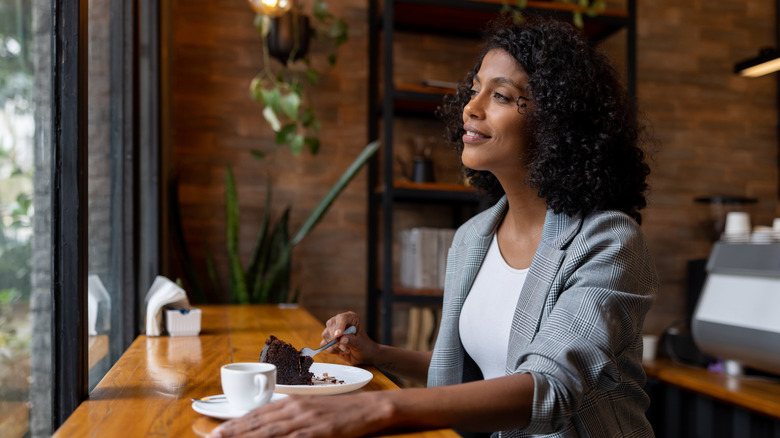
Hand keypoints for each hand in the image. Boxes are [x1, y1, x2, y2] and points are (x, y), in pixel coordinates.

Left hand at [207, 393, 390, 437]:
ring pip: (270, 432)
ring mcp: (306, 420)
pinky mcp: (318, 432)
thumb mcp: (313, 409)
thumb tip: (271, 426)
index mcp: (293, 401)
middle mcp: (295, 408)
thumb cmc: (342, 411)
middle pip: (258, 423)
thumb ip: (292, 417)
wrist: (369, 407)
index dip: (236, 424)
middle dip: (234, 432)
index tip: (217, 431)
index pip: (258, 413)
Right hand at [321, 311, 379, 365]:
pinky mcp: (329, 339)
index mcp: (351, 318)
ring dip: (335, 345)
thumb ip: (352, 341)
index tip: (338, 335)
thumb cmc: (364, 346)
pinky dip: (331, 349)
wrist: (362, 355)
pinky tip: (340, 351)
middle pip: (330, 325)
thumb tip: (342, 339)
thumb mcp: (361, 344)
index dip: (339, 326)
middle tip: (345, 348)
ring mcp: (333, 330)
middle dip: (336, 339)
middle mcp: (340, 322)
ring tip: (346, 349)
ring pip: (326, 335)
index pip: (342, 318)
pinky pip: (324, 344)